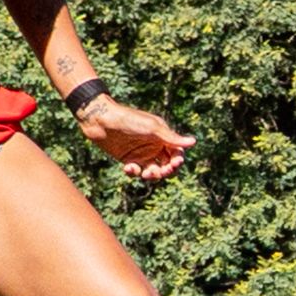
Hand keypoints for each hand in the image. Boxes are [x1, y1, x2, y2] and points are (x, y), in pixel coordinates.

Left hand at [76, 89, 193, 185]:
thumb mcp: (152, 128)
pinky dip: (134, 172)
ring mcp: (141, 153)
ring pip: (153, 171)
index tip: (174, 164)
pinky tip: (128, 167)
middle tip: (160, 172)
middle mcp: (153, 145)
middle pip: (166, 165)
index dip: (177, 160)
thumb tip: (193, 142)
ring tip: (145, 173)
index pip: (176, 152)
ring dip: (151, 175)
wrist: (101, 120)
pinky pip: (136, 172)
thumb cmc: (128, 120)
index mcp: (162, 135)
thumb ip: (171, 138)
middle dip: (165, 171)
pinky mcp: (128, 159)